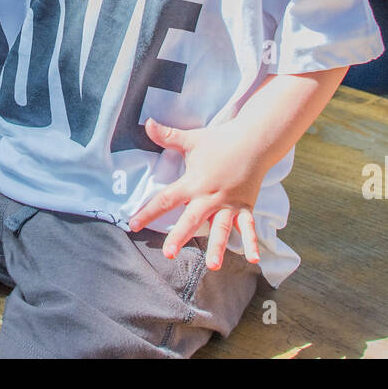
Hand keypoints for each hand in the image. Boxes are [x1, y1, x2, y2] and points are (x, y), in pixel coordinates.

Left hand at [128, 117, 265, 270]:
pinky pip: (248, 227)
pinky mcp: (245, 207)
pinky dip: (251, 242)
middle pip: (191, 219)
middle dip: (180, 236)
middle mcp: (210, 196)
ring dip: (217, 247)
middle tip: (168, 253)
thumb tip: (147, 123)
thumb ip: (168, 136)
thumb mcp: (192, 139)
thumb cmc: (220, 141)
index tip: (133, 225)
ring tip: (212, 266)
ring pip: (221, 229)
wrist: (254, 140)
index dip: (148, 212)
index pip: (166, 199)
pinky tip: (253, 259)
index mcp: (193, 182)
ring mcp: (228, 204)